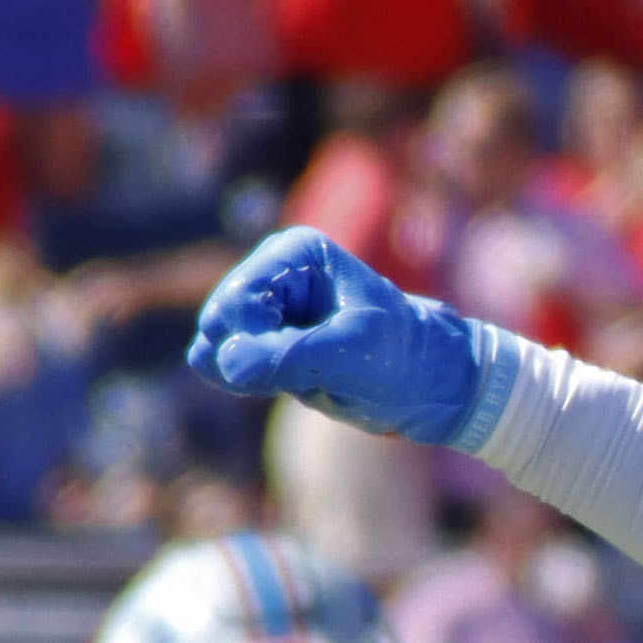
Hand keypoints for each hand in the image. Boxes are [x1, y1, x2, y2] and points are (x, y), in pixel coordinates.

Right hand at [187, 226, 499, 448]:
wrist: (428, 388)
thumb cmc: (403, 358)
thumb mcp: (353, 354)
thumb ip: (288, 356)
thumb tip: (225, 360)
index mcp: (296, 253)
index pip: (240, 297)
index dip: (261, 337)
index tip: (309, 351)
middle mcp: (272, 273)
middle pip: (219, 320)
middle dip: (254, 354)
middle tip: (311, 368)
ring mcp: (262, 309)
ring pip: (214, 345)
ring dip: (250, 372)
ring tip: (307, 374)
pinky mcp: (258, 343)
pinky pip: (219, 365)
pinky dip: (245, 382)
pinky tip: (291, 383)